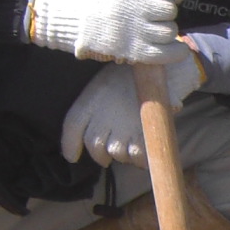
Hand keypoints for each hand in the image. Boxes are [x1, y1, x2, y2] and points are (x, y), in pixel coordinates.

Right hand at [25, 0, 186, 62]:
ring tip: (156, 29)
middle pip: (169, 10)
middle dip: (166, 12)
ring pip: (169, 32)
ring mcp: (134, 29)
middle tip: (156, 14)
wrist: (58, 13)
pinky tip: (178, 50)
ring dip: (166, 31)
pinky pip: (163, 54)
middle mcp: (136, 6)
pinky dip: (175, 53)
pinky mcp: (129, 50)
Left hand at [60, 51, 200, 166]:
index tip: (72, 157)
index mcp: (89, 103)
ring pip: (117, 154)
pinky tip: (144, 148)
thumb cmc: (130, 79)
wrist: (160, 71)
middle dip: (101, 155)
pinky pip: (137, 157)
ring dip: (124, 154)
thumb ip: (88, 115)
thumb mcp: (103, 88)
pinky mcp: (142, 136)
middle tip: (109, 152)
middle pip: (96, 148)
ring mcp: (122, 129)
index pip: (73, 127)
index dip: (69, 146)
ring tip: (133, 140)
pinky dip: (141, 158)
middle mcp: (102, 118)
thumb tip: (75, 153)